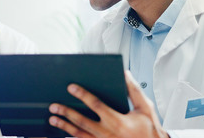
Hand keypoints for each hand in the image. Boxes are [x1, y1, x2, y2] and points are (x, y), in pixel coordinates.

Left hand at [49, 70, 168, 137]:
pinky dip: (72, 137)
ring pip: (80, 135)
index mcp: (119, 122)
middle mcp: (109, 134)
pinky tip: (63, 133)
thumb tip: (124, 73)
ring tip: (53, 119)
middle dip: (66, 112)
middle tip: (53, 105)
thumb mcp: (145, 108)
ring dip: (64, 126)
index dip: (83, 95)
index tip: (71, 87)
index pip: (96, 105)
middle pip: (82, 122)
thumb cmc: (150, 129)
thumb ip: (133, 90)